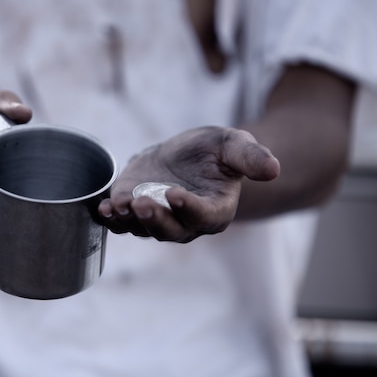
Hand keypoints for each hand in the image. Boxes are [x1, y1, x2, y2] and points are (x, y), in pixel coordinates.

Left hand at [98, 126, 279, 242]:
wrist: (186, 154)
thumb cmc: (215, 151)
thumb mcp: (235, 145)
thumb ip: (251, 157)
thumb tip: (273, 169)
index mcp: (215, 211)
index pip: (203, 217)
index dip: (189, 208)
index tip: (175, 194)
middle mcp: (186, 222)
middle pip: (170, 231)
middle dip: (156, 220)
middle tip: (144, 204)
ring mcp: (158, 219)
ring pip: (142, 228)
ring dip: (129, 220)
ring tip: (118, 205)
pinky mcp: (133, 211)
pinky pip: (122, 221)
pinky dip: (111, 217)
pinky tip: (102, 208)